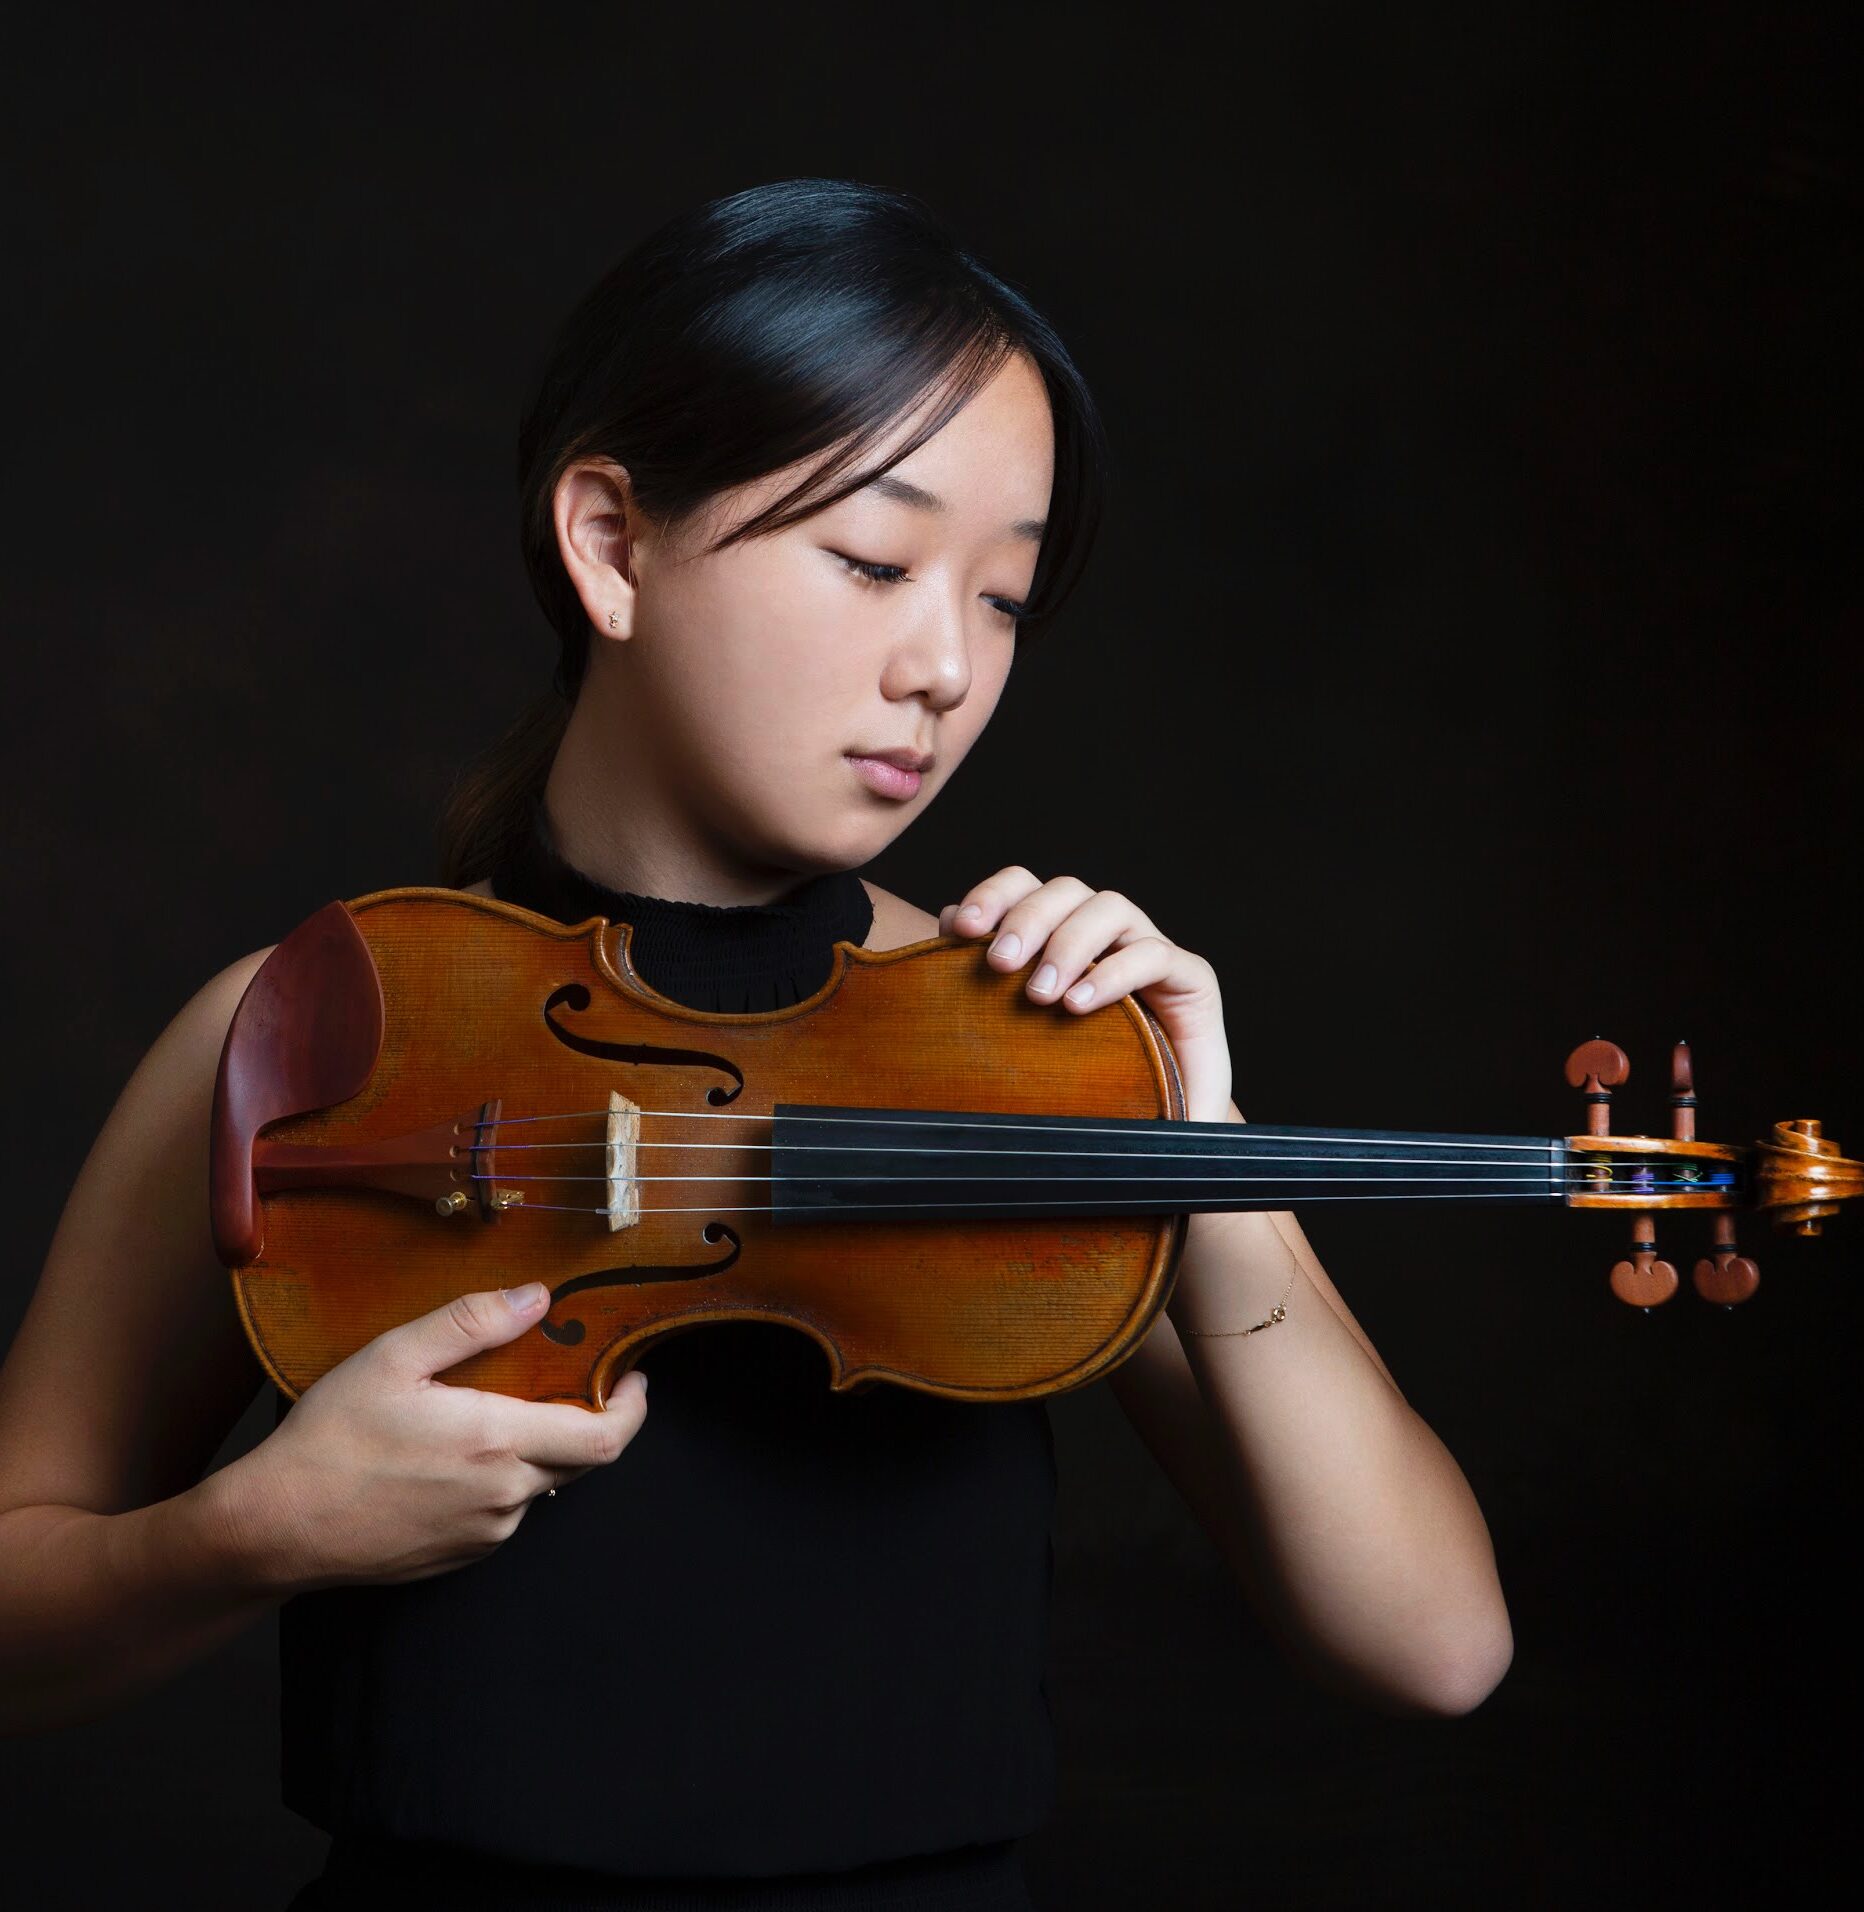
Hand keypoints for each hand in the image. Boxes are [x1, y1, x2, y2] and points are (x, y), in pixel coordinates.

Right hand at [220, 1283, 649, 1593]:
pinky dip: (500, 1478)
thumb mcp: (395, 1356)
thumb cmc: (330, 1440)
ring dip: (535, 1448)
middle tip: (566, 1379)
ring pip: (540, 1485)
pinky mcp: (459, 1557)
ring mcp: (484, 1534)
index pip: (607, 1439)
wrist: (274, 1529)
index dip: (635, 1408)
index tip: (634, 1376)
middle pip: (581, 1461)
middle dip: (586, 1419)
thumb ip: (473, 1322)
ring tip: (491, 1410)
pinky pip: (503, 1512)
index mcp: (499, 1443)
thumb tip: (537, 1297)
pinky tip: (453, 1455)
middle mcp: (505, 1496)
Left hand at [939, 866, 1233, 1124]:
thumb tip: (945, 931)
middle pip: (1065, 890)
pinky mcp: (1191, 980)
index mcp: (1062, 937)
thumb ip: (988, 986)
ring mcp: (1149, 952)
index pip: (1026, 889)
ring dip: (1069, 943)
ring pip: (1109, 908)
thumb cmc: (1087, 1082)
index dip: (994, 896)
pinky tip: (1079, 1004)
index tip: (961, 929)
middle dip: (1026, 918)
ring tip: (1040, 995)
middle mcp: (1106, 935)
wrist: (1160, 1129)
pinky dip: (1114, 973)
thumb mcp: (1028, 1039)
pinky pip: (1154, 956)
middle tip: (999, 965)